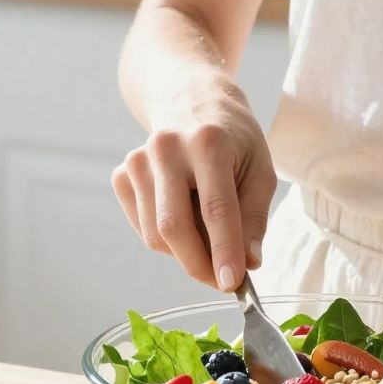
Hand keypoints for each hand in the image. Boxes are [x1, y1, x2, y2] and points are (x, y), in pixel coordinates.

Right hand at [111, 80, 276, 290]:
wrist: (191, 100)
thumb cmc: (233, 139)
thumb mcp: (260, 170)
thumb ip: (254, 218)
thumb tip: (247, 264)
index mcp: (208, 142)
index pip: (216, 208)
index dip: (224, 250)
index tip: (233, 283)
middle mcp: (167, 148)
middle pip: (174, 226)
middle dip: (198, 264)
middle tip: (222, 282)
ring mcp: (138, 160)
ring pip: (155, 234)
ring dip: (186, 253)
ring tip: (210, 238)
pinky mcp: (122, 173)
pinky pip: (142, 227)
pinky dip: (166, 238)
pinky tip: (185, 215)